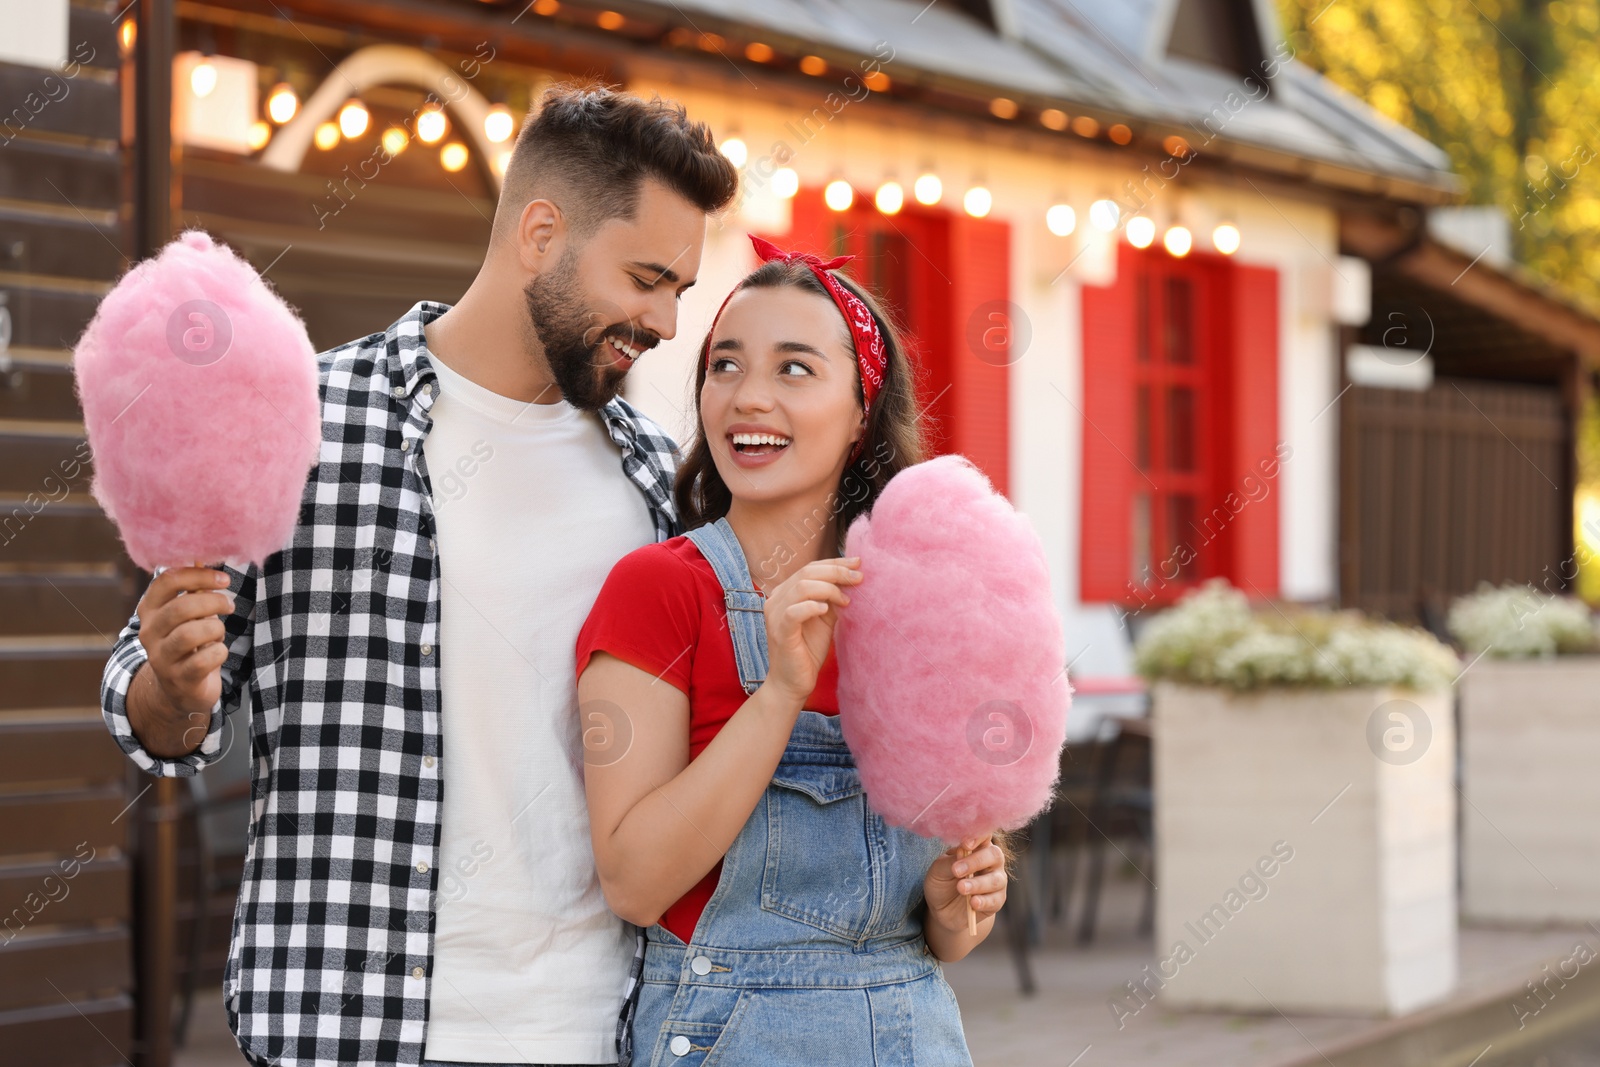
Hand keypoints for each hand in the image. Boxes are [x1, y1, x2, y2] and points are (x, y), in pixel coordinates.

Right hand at [135, 564, 235, 718]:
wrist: (180, 689)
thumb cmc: (190, 642)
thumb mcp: (188, 614)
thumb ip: (194, 589)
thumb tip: (203, 556)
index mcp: (150, 609)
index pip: (166, 580)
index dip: (198, 575)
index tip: (224, 580)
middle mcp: (149, 632)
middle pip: (181, 607)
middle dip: (213, 602)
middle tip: (229, 606)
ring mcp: (161, 657)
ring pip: (191, 633)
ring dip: (215, 628)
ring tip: (218, 632)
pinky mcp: (179, 678)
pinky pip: (205, 659)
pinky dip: (219, 652)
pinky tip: (217, 652)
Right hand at [759, 556, 861, 705]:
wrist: (793, 683)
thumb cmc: (808, 651)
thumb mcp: (824, 619)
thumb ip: (832, 599)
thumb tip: (852, 580)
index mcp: (786, 593)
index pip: (810, 568)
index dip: (835, 562)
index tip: (858, 563)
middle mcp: (776, 599)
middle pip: (807, 572)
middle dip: (837, 572)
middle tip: (859, 578)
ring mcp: (775, 615)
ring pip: (802, 587)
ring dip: (829, 589)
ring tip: (846, 601)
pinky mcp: (780, 632)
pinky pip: (794, 612)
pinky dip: (812, 606)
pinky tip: (827, 610)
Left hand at [924, 835, 1006, 933]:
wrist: (941, 910)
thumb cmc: (941, 882)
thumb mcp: (938, 870)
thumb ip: (950, 861)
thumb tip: (961, 851)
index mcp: (977, 847)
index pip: (985, 834)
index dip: (978, 836)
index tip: (965, 844)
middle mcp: (991, 861)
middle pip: (994, 855)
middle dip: (975, 861)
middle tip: (956, 871)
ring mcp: (996, 881)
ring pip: (995, 879)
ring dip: (977, 884)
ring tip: (961, 888)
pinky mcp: (996, 901)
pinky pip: (995, 900)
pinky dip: (984, 901)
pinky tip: (973, 902)